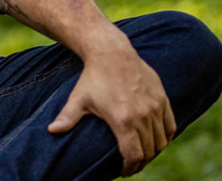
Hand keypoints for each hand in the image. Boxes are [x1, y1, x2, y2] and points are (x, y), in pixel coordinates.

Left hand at [48, 44, 175, 175]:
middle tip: (133, 165)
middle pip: (149, 151)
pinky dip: (166, 137)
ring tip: (144, 154)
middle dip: (141, 163)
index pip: (133, 154)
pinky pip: (170, 126)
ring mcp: (154, 107)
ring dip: (154, 151)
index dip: (129, 168)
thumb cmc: (93, 77)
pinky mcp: (162, 99)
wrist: (111, 52)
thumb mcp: (78, 98)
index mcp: (122, 120)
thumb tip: (51, 130)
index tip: (123, 172)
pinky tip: (157, 140)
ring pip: (161, 141)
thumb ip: (67, 117)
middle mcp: (142, 116)